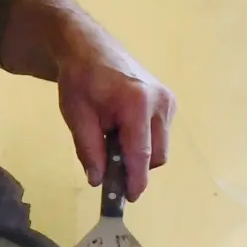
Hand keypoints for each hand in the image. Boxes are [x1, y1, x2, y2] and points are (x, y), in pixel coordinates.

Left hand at [0, 0, 174, 199]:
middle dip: (135, 167)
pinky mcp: (169, 101)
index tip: (129, 198)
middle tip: (108, 166)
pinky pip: (161, 134)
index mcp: (137, 103)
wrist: (89, 47)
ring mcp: (168, 101)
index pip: (141, 154)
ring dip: (140, 154)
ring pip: (161, 147)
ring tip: (112, 138)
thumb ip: (89, 149)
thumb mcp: (76, 115)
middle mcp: (160, 102)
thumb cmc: (80, 79)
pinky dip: (144, 140)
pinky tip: (123, 128)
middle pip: (156, 156)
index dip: (135, 180)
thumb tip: (98, 180)